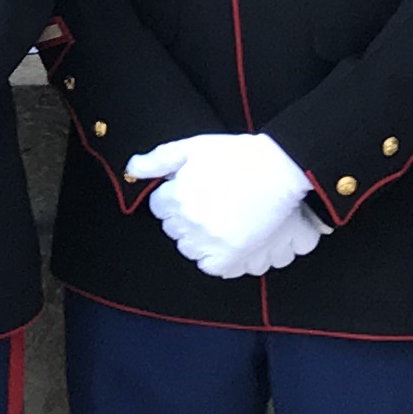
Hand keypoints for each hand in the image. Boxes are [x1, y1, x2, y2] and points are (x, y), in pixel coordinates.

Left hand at [140, 134, 317, 277]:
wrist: (280, 169)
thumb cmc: (237, 155)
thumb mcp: (194, 147)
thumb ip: (159, 160)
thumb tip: (132, 168)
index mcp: (177, 195)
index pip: (159, 206)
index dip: (174, 195)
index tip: (191, 188)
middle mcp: (190, 221)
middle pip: (172, 228)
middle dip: (184, 215)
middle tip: (209, 201)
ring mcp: (211, 241)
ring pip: (188, 248)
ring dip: (197, 236)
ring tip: (218, 217)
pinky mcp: (231, 256)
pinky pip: (209, 266)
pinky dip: (213, 255)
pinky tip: (225, 236)